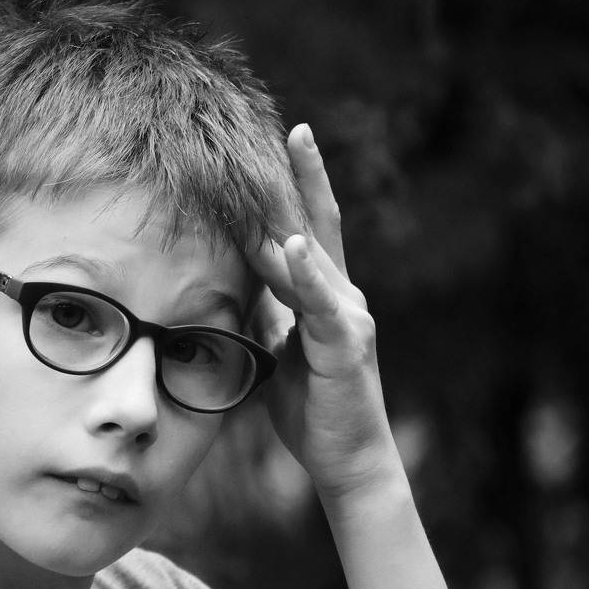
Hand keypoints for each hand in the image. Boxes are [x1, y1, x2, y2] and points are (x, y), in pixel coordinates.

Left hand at [249, 124, 401, 504]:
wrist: (346, 460)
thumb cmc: (312, 411)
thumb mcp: (278, 353)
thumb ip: (266, 317)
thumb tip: (238, 288)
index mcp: (325, 298)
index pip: (307, 233)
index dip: (293, 191)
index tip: (277, 147)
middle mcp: (344, 297)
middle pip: (321, 226)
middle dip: (308, 177)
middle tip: (295, 127)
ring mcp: (350, 317)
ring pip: (318, 256)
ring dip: (297, 211)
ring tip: (289, 161)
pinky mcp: (347, 345)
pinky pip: (323, 303)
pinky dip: (307, 273)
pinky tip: (290, 244)